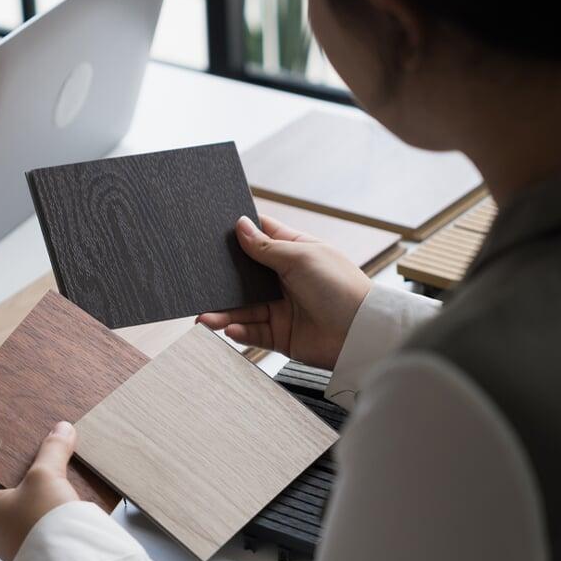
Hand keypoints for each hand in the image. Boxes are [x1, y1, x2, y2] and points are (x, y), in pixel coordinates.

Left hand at [0, 422, 81, 560]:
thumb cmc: (43, 523)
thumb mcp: (46, 476)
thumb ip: (52, 449)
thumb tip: (62, 429)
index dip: (13, 453)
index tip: (30, 439)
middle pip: (15, 488)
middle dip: (36, 472)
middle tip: (52, 451)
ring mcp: (15, 542)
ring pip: (32, 507)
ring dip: (48, 492)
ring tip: (66, 471)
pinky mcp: (37, 553)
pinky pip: (45, 525)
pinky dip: (57, 512)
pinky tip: (74, 499)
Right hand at [197, 215, 371, 368]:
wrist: (361, 333)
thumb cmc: (341, 287)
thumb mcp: (301, 257)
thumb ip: (266, 246)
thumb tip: (241, 225)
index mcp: (293, 253)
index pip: (260, 238)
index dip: (238, 235)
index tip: (212, 234)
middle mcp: (284, 280)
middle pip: (244, 277)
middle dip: (221, 282)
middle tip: (199, 283)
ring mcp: (281, 308)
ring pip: (243, 309)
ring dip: (224, 313)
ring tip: (205, 318)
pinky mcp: (281, 335)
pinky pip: (253, 332)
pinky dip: (239, 331)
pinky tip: (229, 330)